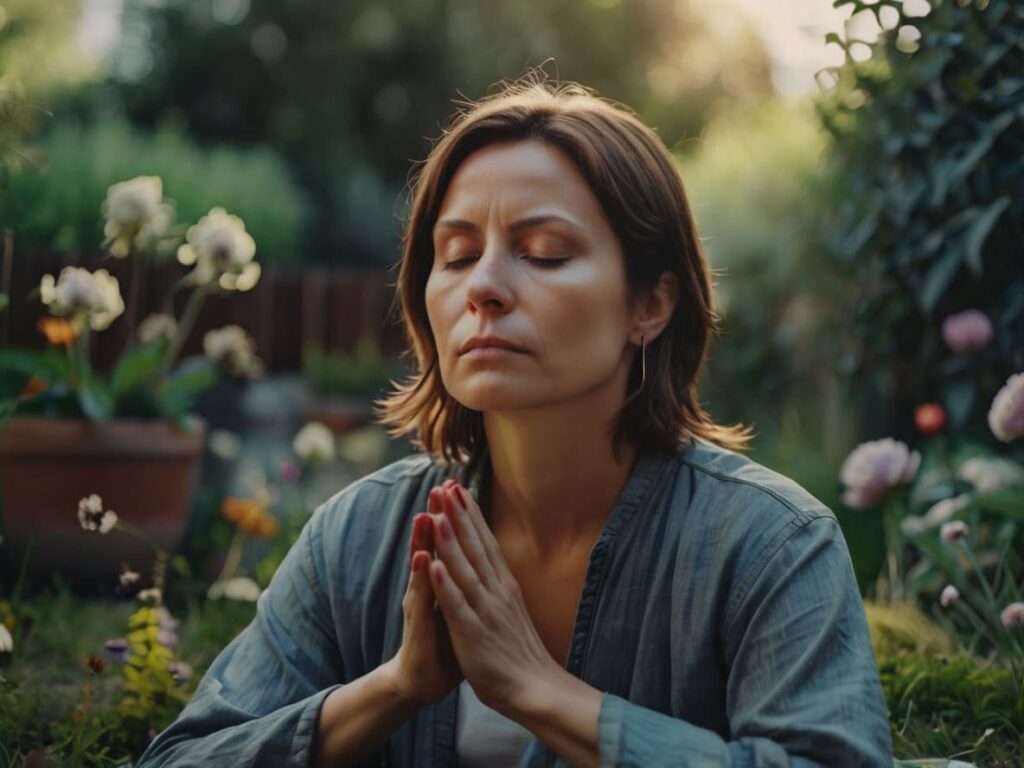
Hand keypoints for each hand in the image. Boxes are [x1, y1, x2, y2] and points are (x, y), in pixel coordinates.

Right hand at [391, 480, 464, 707]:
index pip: (447, 544)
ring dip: (424, 538)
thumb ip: (463, 581)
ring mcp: (420, 605)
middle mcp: (428, 587)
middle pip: (431, 546)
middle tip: (441, 487)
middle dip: (437, 516)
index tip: (459, 487)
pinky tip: (423, 557)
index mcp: (443, 583)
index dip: (453, 517)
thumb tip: (478, 557)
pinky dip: (423, 577)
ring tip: (427, 511)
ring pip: (422, 566)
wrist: (421, 680)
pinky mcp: (417, 626)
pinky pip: (421, 598)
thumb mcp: (460, 607)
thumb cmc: (445, 643)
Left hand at [427, 480, 558, 718]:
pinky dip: (446, 584)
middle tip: (447, 485)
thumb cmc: (521, 656)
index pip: (486, 544)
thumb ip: (503, 590)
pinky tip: (434, 564)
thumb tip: (499, 569)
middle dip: (459, 515)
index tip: (460, 489)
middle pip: (476, 547)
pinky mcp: (474, 634)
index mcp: (504, 588)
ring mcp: (486, 611)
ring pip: (465, 569)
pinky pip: (458, 606)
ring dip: (451, 540)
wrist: (537, 691)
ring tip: (437, 512)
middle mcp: (497, 593)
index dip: (471, 516)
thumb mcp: (513, 612)